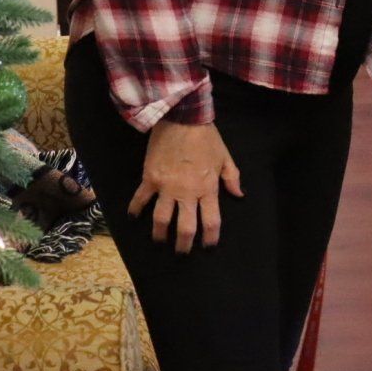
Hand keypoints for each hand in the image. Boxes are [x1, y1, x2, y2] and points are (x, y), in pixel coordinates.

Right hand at [128, 119, 242, 252]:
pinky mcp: (150, 178)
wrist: (182, 117)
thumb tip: (238, 196)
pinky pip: (141, 198)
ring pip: (161, 219)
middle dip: (183, 245)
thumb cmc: (206, 137)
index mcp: (207, 189)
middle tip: (181, 253)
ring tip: (159, 241)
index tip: (208, 246)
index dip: (210, 238)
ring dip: (159, 234)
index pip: (210, 222)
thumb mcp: (225, 157)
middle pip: (185, 228)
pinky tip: (133, 218)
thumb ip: (232, 178)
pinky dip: (135, 209)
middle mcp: (187, 193)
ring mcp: (166, 187)